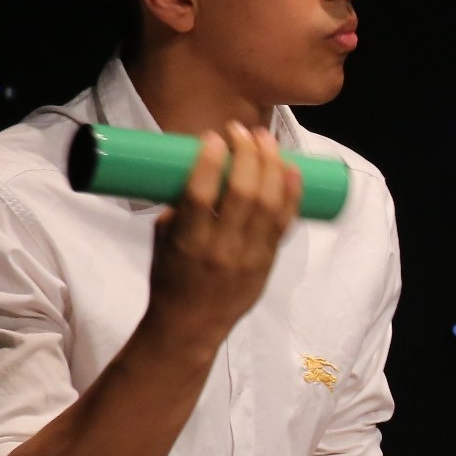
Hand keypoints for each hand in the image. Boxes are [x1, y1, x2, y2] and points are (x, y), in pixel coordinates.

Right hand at [142, 124, 302, 353]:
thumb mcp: (163, 240)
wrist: (191, 324)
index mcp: (188, 243)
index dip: (209, 162)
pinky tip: (292, 169)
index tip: (214, 136)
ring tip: (268, 140)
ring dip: (271, 166)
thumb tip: (200, 168)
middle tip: (245, 131)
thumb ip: (180, 207)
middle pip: (243, 193)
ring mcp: (250, 255)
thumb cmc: (170, 278)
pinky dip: (291, 192)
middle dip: (247, 155)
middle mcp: (222, 248)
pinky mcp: (268, 260)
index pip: (200, 196)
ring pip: (269, 204)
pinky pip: (285, 222)